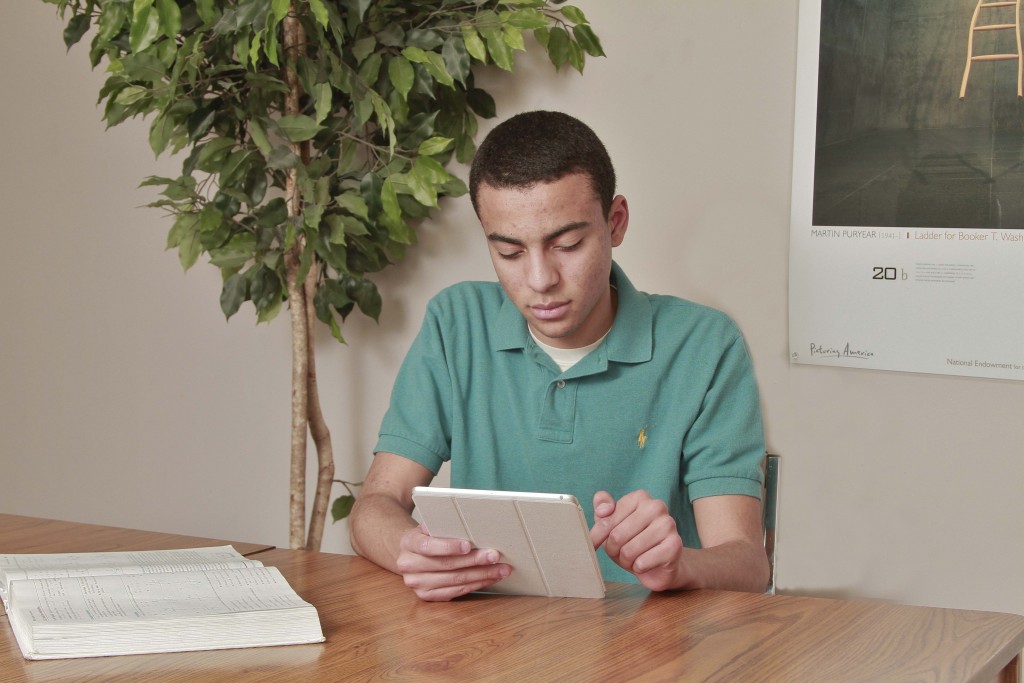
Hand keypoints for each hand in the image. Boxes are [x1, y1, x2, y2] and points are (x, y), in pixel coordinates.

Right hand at [395, 524, 511, 600]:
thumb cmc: (426, 536)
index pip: (428, 546)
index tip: (469, 545)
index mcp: (409, 543)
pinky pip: (455, 592)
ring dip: (481, 575)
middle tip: (494, 556)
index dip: (449, 546)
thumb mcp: (429, 525)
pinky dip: (475, 585)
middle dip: (474, 561)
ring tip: (500, 569)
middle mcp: (409, 566)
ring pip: (454, 581)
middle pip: (446, 565)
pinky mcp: (426, 596)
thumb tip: (465, 524)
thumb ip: (442, 524)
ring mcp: (417, 584)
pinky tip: (489, 579)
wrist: (411, 553)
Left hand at [590, 490, 685, 591]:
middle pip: (617, 535)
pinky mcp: (675, 545)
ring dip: (626, 561)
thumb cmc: (630, 542)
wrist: (657, 567)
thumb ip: (601, 509)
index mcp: (639, 497)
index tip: (604, 541)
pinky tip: (646, 564)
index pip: (606, 519)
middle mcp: (656, 506)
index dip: (599, 536)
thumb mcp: (610, 525)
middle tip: (621, 552)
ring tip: (633, 558)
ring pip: (629, 551)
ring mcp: (668, 524)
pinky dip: (638, 568)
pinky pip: (642, 562)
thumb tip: (603, 510)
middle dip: (613, 550)